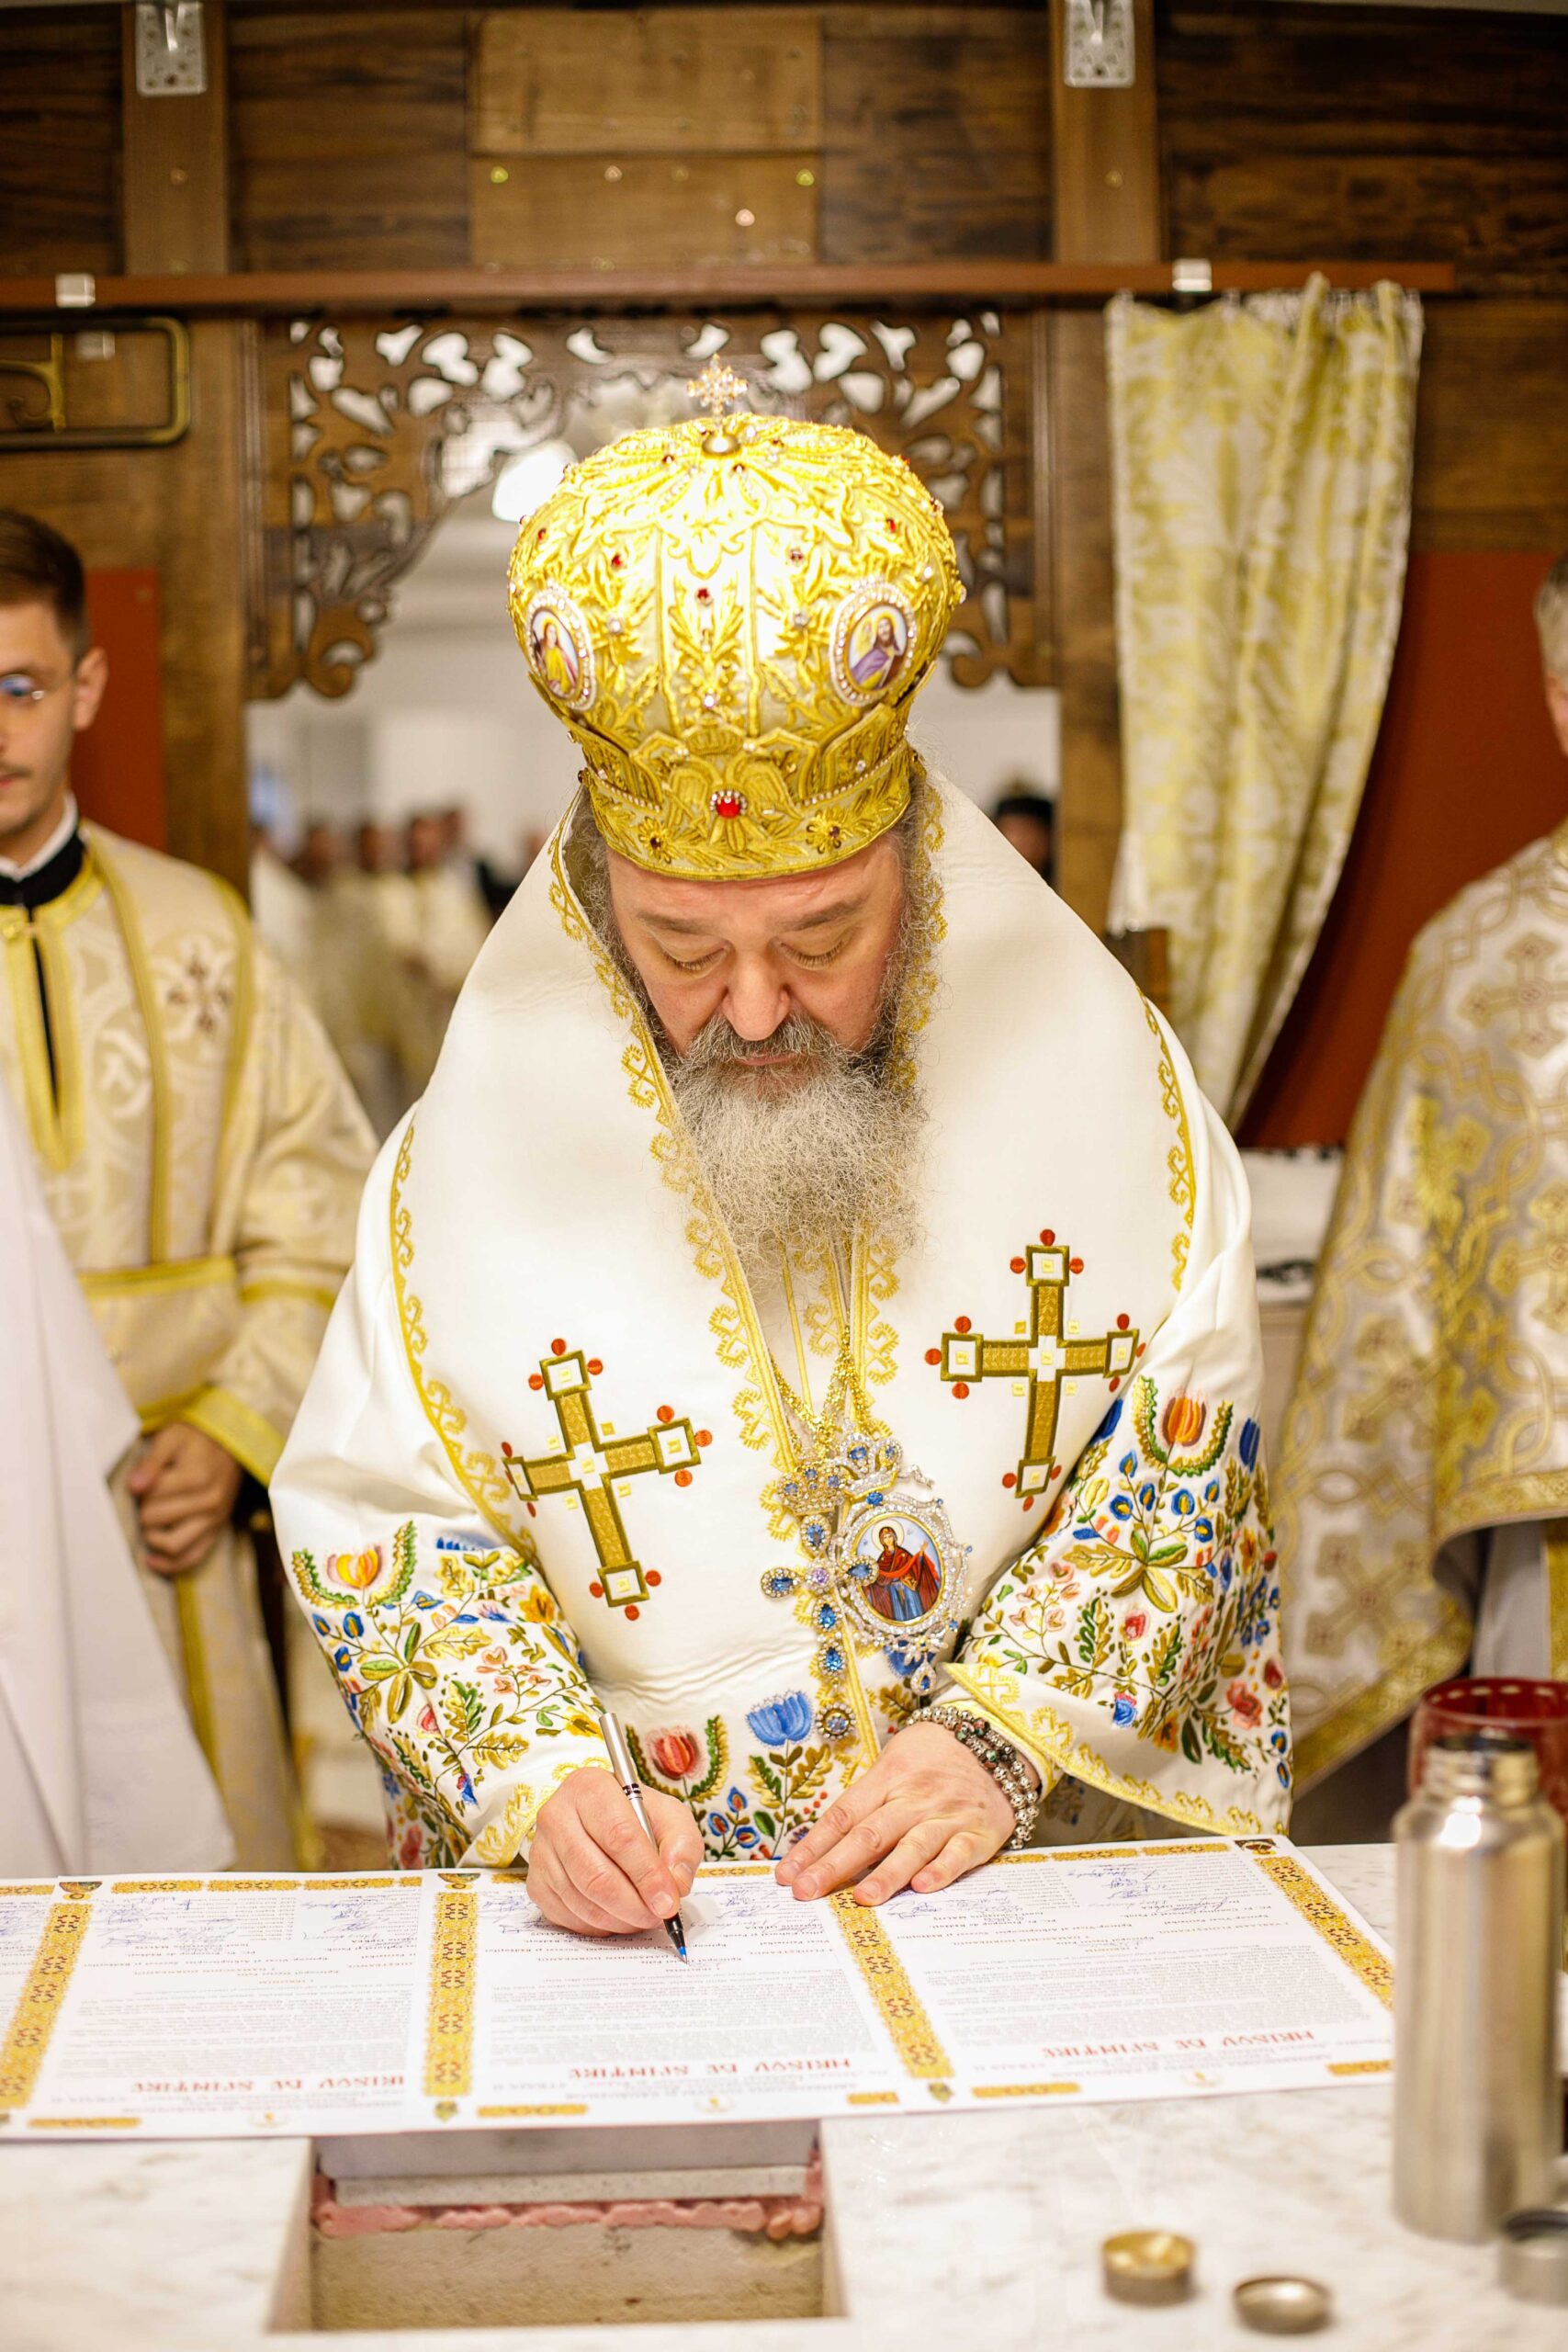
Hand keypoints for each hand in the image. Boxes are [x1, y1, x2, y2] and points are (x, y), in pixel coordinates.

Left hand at [127, 1422, 242, 1575]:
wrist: (228, 1445)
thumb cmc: (195, 1441)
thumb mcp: (171, 1439)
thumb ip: (151, 1463)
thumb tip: (134, 1487)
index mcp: (197, 1477)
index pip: (151, 1496)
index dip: (139, 1489)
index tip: (143, 1481)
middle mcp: (210, 1502)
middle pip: (157, 1520)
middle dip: (144, 1510)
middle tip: (145, 1499)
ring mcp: (215, 1520)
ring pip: (174, 1546)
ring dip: (152, 1538)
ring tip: (147, 1524)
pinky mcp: (217, 1531)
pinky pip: (193, 1558)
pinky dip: (170, 1565)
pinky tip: (151, 1559)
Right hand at [528, 1768, 702, 1937]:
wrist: (600, 1821)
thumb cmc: (637, 1817)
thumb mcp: (670, 1817)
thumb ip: (682, 1845)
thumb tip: (675, 1883)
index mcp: (590, 1787)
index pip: (619, 1836)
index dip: (647, 1874)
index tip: (668, 1900)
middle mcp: (556, 1815)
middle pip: (596, 1874)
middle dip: (634, 1905)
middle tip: (658, 1916)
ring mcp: (541, 1851)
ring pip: (582, 1900)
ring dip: (620, 1919)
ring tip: (644, 1916)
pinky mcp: (535, 1883)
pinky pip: (569, 1916)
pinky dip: (600, 1925)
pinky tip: (619, 1915)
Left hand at [774, 1721, 1019, 1906]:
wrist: (996, 1739)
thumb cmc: (934, 1756)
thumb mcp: (894, 1763)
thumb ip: (867, 1800)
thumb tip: (822, 1843)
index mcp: (887, 1779)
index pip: (843, 1815)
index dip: (813, 1846)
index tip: (787, 1875)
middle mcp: (913, 1798)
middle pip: (869, 1834)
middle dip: (834, 1865)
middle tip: (806, 1892)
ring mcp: (946, 1815)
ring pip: (912, 1846)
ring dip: (886, 1874)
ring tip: (861, 1899)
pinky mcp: (978, 1833)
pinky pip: (958, 1853)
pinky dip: (941, 1870)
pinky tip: (922, 1887)